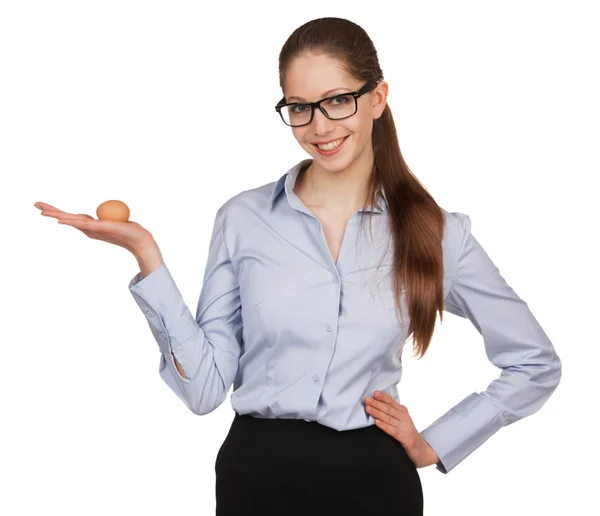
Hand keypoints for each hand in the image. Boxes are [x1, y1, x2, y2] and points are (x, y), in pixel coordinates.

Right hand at [34, 201, 154, 255]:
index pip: (70, 217)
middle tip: (35, 204)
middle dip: (50, 211)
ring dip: (56, 215)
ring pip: (70, 220)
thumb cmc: (128, 230)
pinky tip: (60, 221)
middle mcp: (89, 228)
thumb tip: (106, 214)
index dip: (57, 211)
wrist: (138, 239)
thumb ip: (107, 218)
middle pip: (66, 217)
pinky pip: (83, 224)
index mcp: (90, 225)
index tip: (43, 207)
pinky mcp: (99, 228)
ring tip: (42, 212)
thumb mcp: (114, 220)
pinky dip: (70, 221)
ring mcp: (93, 229)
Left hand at [365, 390, 439, 468]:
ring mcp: (405, 427)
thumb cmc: (407, 433)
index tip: (374, 393)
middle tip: (366, 399)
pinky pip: (392, 431)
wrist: (421, 449)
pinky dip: (384, 426)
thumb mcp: (401, 420)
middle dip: (377, 403)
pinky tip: (377, 422)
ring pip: (389, 418)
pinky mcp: (405, 438)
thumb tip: (377, 404)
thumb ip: (392, 412)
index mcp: (403, 411)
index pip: (392, 402)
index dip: (383, 397)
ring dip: (377, 412)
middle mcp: (404, 417)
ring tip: (368, 408)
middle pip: (388, 409)